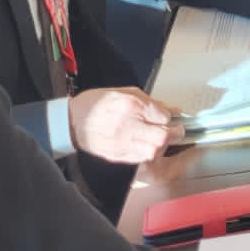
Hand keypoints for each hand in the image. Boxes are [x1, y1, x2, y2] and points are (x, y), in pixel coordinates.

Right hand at [68, 87, 183, 163]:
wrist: (71, 121)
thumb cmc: (97, 103)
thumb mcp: (125, 91)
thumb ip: (150, 101)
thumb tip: (171, 109)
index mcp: (130, 106)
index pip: (163, 116)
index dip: (173, 118)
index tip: (176, 118)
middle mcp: (126, 126)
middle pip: (161, 138)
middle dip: (174, 134)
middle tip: (177, 131)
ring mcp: (121, 143)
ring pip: (153, 152)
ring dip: (162, 146)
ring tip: (161, 138)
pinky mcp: (116, 156)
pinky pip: (140, 158)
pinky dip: (149, 152)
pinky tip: (148, 144)